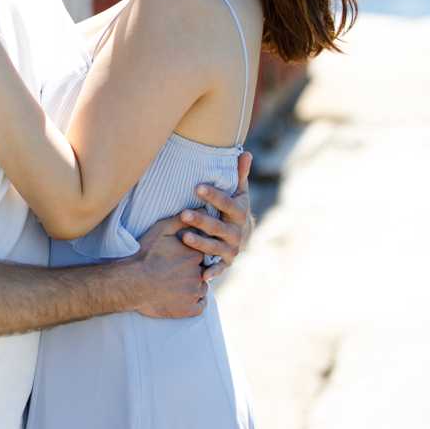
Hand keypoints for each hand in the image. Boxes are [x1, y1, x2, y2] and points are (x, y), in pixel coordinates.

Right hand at [129, 210, 208, 319]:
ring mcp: (195, 293)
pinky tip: (183, 297)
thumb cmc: (145, 254)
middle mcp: (199, 274)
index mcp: (196, 254)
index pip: (203, 253)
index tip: (180, 257)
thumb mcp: (161, 230)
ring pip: (202, 289)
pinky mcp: (189, 310)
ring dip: (194, 287)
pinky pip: (200, 306)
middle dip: (194, 271)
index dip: (192, 255)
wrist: (131, 283)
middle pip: (203, 271)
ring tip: (178, 284)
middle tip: (177, 272)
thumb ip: (182, 220)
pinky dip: (194, 303)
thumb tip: (201, 210)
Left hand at [177, 149, 252, 276]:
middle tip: (183, 213)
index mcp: (240, 213)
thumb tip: (246, 152)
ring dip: (200, 244)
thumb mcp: (239, 192)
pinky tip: (201, 276)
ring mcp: (232, 249)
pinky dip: (212, 273)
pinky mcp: (227, 263)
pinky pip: (219, 268)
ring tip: (183, 237)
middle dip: (201, 220)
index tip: (198, 187)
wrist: (245, 236)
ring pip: (215, 247)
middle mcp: (237, 232)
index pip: (227, 203)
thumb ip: (239, 175)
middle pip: (218, 227)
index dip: (213, 196)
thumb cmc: (235, 208)